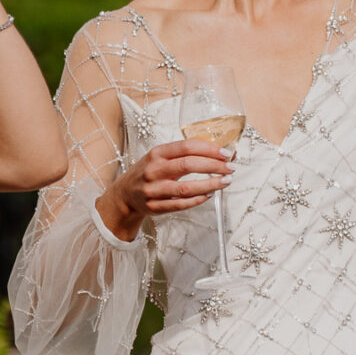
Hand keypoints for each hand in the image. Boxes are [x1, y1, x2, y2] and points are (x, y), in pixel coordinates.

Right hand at [97, 143, 231, 243]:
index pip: (186, 147)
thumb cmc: (148, 172)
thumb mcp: (159, 157)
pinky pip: (180, 205)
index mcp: (156, 153)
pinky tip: (210, 194)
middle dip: (213, 166)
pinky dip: (198, 200)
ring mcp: (153, 190)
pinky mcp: (155, 207)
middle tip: (230, 168)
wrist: (125, 195)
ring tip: (225, 182)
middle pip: (188, 165)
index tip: (225, 153)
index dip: (208, 149)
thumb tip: (216, 153)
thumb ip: (182, 154)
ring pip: (186, 188)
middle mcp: (153, 170)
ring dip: (210, 184)